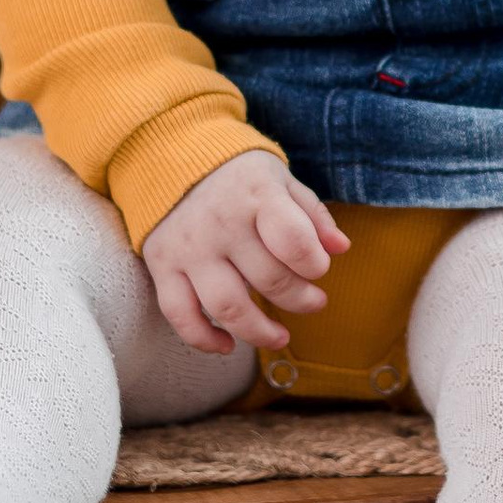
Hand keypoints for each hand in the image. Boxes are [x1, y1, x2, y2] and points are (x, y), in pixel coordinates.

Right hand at [142, 150, 348, 354]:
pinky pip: (180, 315)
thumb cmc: (239, 175)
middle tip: (314, 301)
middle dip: (301, 299)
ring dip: (260, 332)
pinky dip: (204, 339)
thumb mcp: (281, 180)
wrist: (172, 157)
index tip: (319, 268)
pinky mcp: (162, 265)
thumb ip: (312, 214)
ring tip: (281, 336)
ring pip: (228, 307)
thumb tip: (341, 248)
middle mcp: (220, 223)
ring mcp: (189, 247)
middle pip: (269, 280)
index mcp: (256, 195)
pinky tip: (228, 345)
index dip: (315, 265)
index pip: (294, 243)